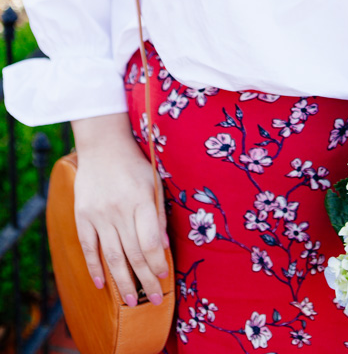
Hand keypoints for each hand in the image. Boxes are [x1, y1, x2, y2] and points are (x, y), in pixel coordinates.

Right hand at [71, 118, 169, 306]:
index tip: (164, 277)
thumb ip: (159, 214)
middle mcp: (119, 210)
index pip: (149, 242)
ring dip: (123, 282)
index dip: (157, 263)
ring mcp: (98, 214)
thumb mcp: (154, 182)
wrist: (102, 145)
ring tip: (132, 301)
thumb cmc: (134, 164)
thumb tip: (163, 248)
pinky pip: (89, 248)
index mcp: (140, 200)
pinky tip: (103, 284)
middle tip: (155, 300)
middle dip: (146, 280)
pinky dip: (95, 268)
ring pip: (112, 256)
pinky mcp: (82, 216)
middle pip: (133, 253)